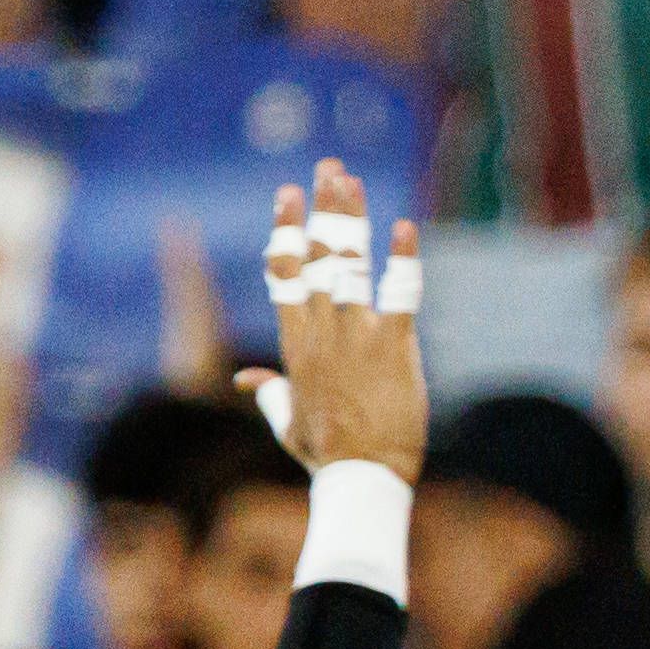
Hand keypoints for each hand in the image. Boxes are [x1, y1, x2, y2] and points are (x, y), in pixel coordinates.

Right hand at [261, 170, 431, 477]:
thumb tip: (244, 378)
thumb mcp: (286, 420)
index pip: (284, 275)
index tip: (286, 195)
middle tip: (328, 167)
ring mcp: (356, 337)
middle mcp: (321, 332)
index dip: (285, 231)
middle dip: (322, 208)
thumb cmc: (325, 455)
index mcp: (295, 345)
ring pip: (349, 266)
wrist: (361, 481)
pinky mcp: (393, 349)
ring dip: (350, 219)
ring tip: (351, 180)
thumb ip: (268, 391)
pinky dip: (402, 261)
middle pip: (316, 257)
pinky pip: (400, 296)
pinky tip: (405, 228)